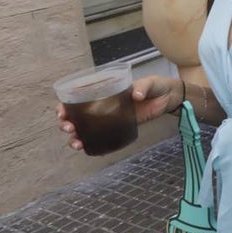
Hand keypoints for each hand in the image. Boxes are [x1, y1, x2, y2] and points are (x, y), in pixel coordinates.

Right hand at [56, 75, 180, 150]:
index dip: (65, 106)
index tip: (62, 113)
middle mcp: (102, 105)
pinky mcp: (119, 128)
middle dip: (67, 124)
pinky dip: (92, 144)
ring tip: (76, 143)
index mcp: (104, 91)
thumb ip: (143, 87)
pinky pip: (102, 137)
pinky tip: (87, 149)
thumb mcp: (150, 83)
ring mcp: (110, 118)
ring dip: (76, 137)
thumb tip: (136, 96)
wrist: (170, 98)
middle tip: (69, 128)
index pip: (78, 98)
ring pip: (86, 129)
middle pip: (77, 116)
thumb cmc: (157, 86)